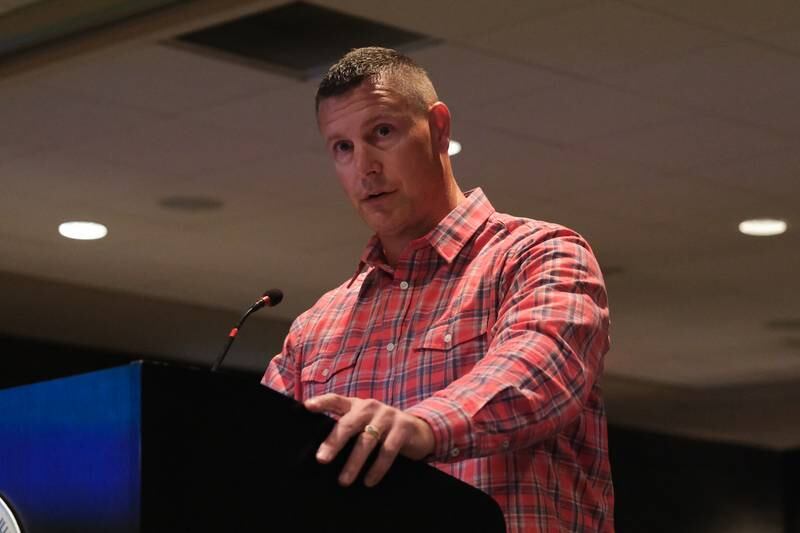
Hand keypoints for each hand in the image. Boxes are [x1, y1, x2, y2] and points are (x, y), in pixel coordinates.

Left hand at [304, 394, 434, 486]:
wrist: (418, 430)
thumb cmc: (381, 429)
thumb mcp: (363, 423)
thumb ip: (346, 428)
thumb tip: (320, 452)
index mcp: (356, 405)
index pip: (336, 400)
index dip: (322, 402)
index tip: (307, 406)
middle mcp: (370, 407)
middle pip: (348, 424)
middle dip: (334, 442)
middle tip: (321, 460)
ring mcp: (387, 416)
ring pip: (367, 440)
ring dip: (354, 463)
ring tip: (344, 481)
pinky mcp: (403, 428)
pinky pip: (387, 450)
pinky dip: (377, 468)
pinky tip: (368, 481)